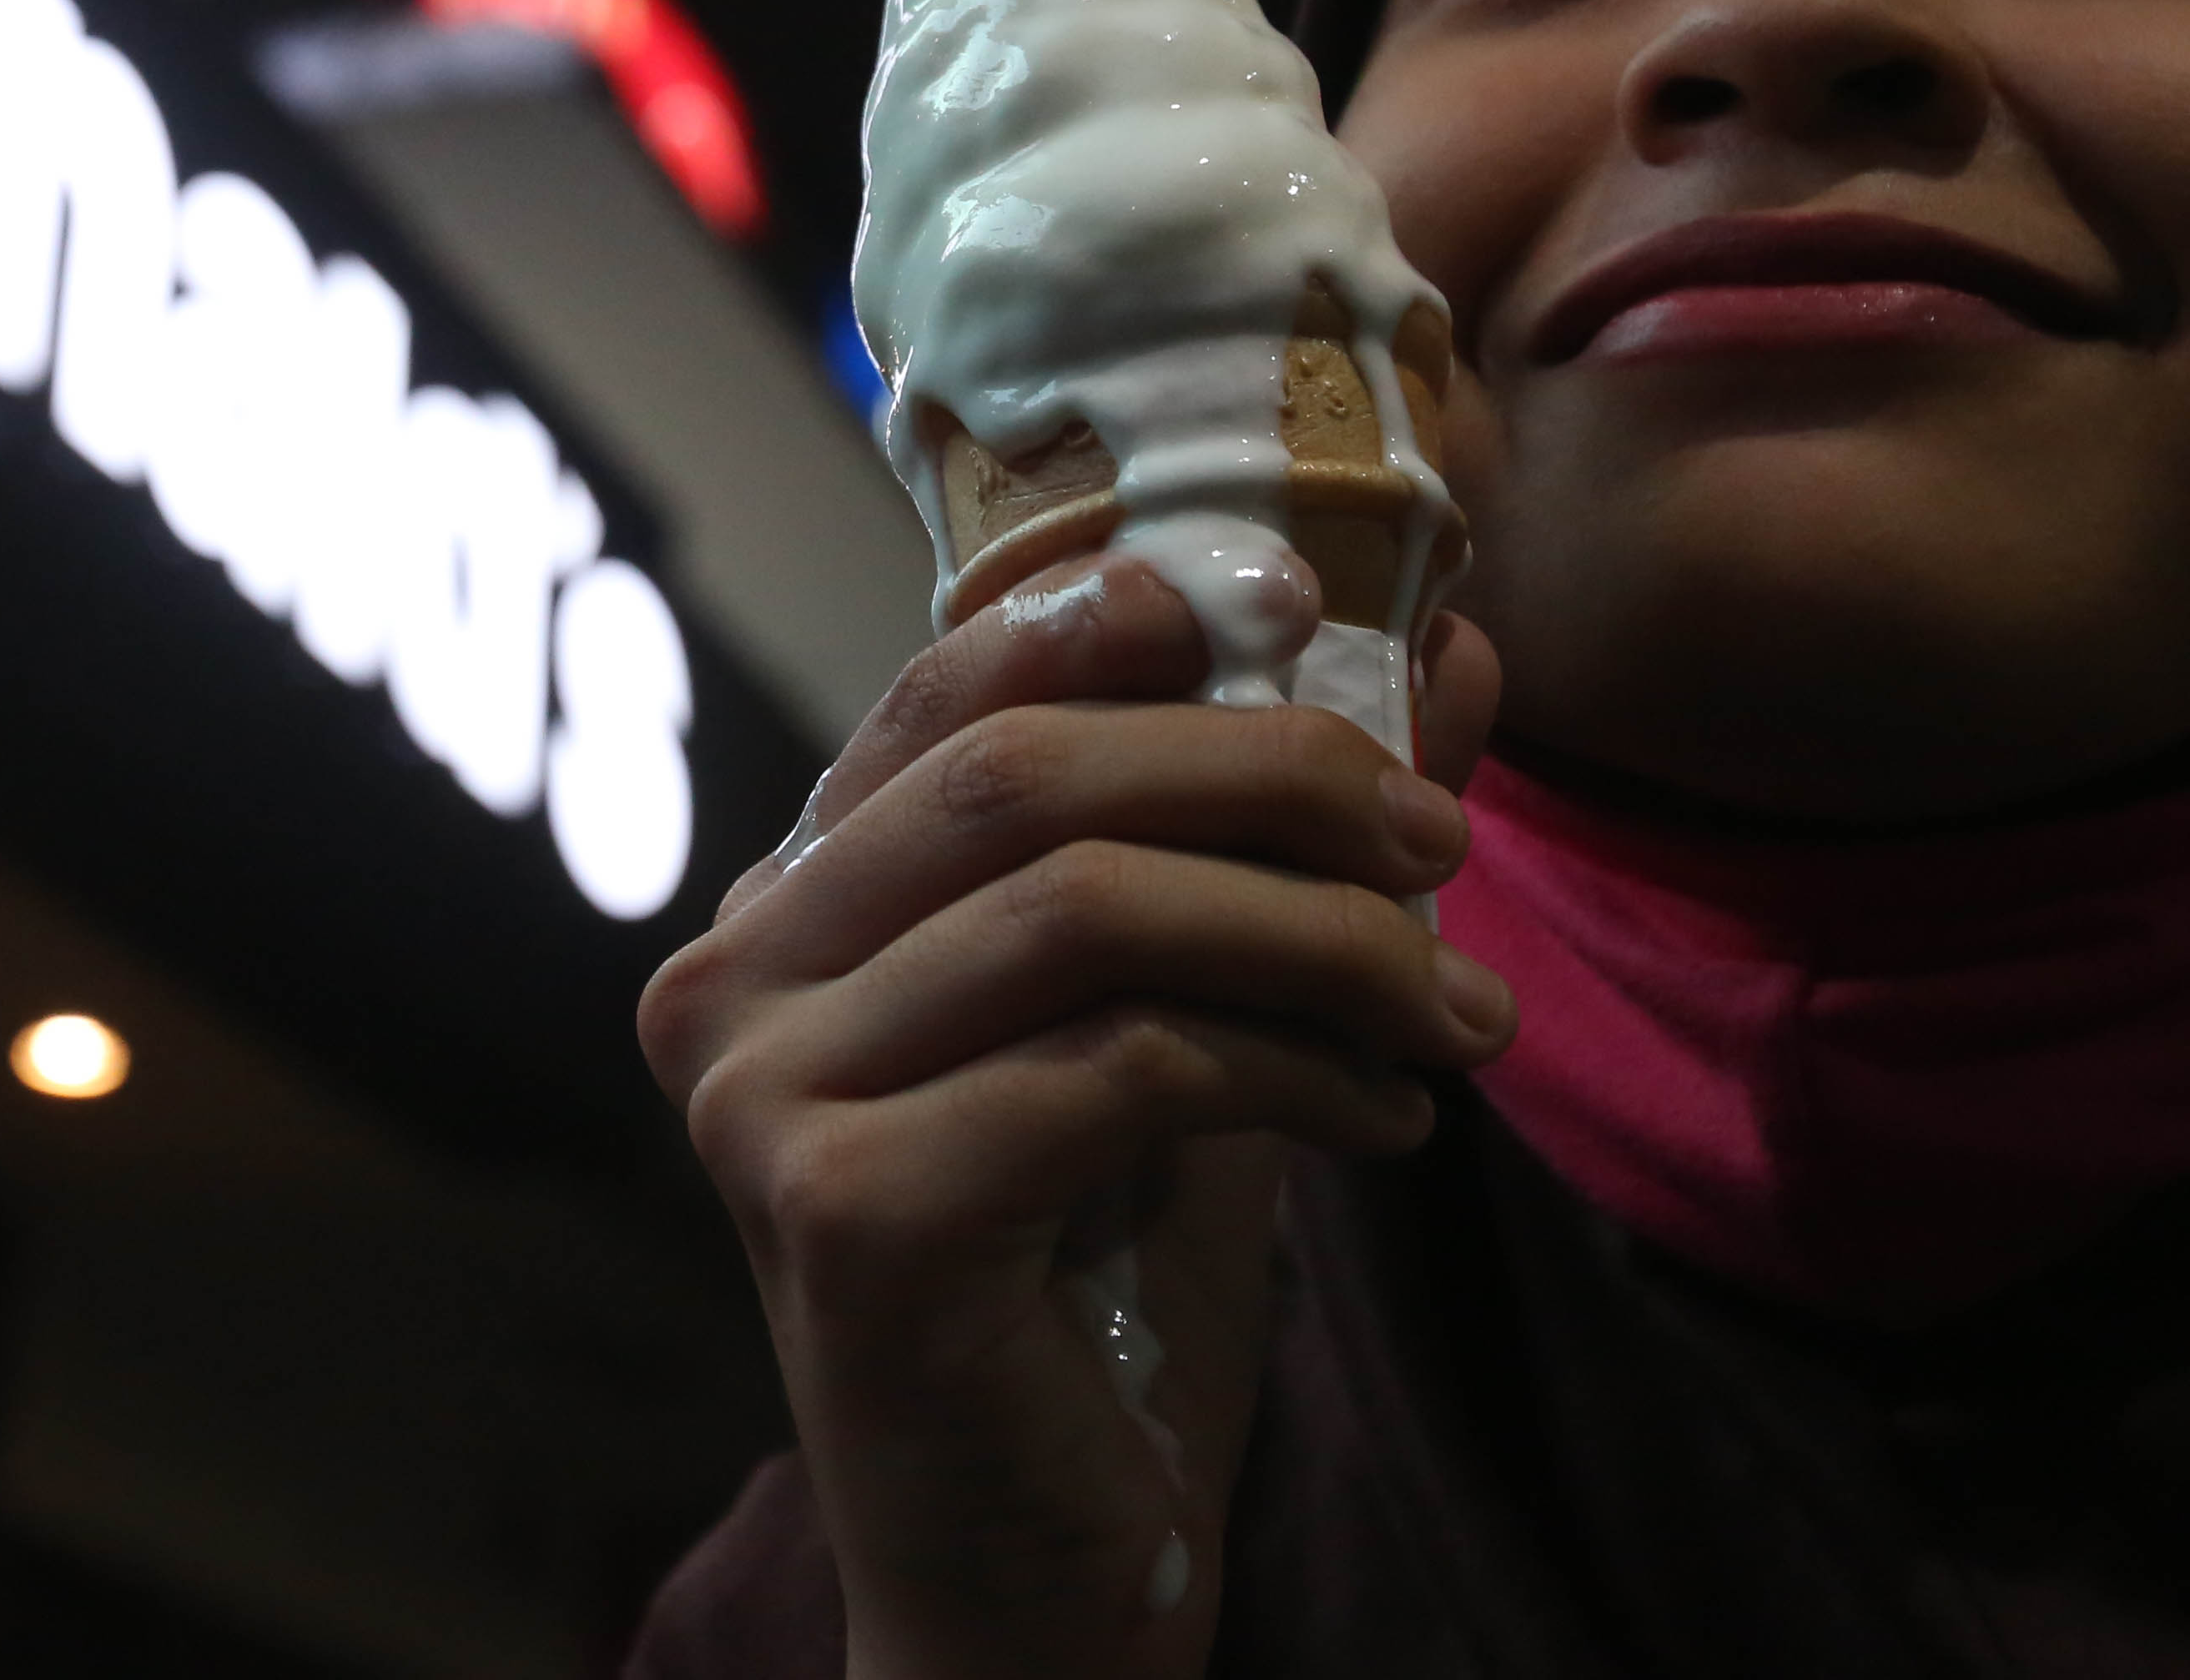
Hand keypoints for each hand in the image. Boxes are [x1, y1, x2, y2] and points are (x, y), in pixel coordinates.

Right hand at [638, 558, 1511, 1679]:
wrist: (1042, 1592)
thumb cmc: (1109, 1306)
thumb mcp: (1205, 1027)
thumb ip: (1292, 844)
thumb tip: (1460, 646)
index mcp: (783, 920)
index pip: (943, 698)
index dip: (1113, 622)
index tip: (1291, 608)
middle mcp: (729, 987)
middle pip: (1019, 777)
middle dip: (1262, 775)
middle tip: (1442, 846)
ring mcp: (764, 1101)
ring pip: (1083, 908)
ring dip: (1315, 938)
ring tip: (1457, 1012)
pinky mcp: (849, 1213)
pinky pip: (1119, 1063)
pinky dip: (1293, 1073)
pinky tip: (1387, 1129)